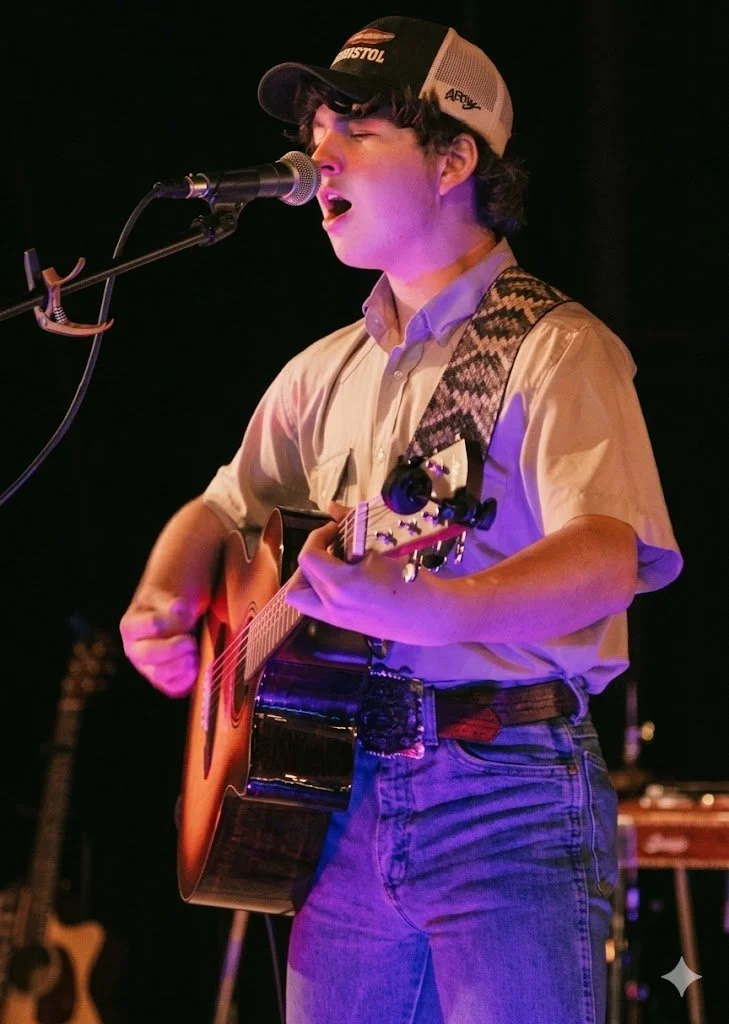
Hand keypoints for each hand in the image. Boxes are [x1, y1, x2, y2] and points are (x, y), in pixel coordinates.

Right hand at [119, 588, 199, 696]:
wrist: (178, 613)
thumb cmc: (174, 602)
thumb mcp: (174, 593)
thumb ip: (176, 603)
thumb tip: (178, 609)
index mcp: (131, 625)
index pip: (153, 624)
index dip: (174, 622)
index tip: (186, 615)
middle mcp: (134, 649)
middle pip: (150, 654)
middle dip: (175, 647)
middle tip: (190, 641)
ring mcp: (146, 667)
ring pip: (159, 674)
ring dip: (182, 664)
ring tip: (193, 653)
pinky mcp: (163, 680)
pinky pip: (172, 688)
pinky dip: (186, 679)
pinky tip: (195, 666)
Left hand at [285, 515, 441, 645]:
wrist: (429, 617)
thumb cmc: (411, 581)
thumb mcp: (383, 548)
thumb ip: (353, 525)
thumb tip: (333, 506)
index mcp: (343, 584)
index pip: (308, 556)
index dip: (317, 536)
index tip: (335, 530)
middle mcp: (332, 604)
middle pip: (300, 576)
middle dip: (311, 554)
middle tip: (331, 546)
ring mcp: (334, 618)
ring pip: (298, 596)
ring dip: (306, 576)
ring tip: (329, 565)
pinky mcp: (340, 624)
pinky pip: (313, 605)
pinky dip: (317, 588)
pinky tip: (340, 578)